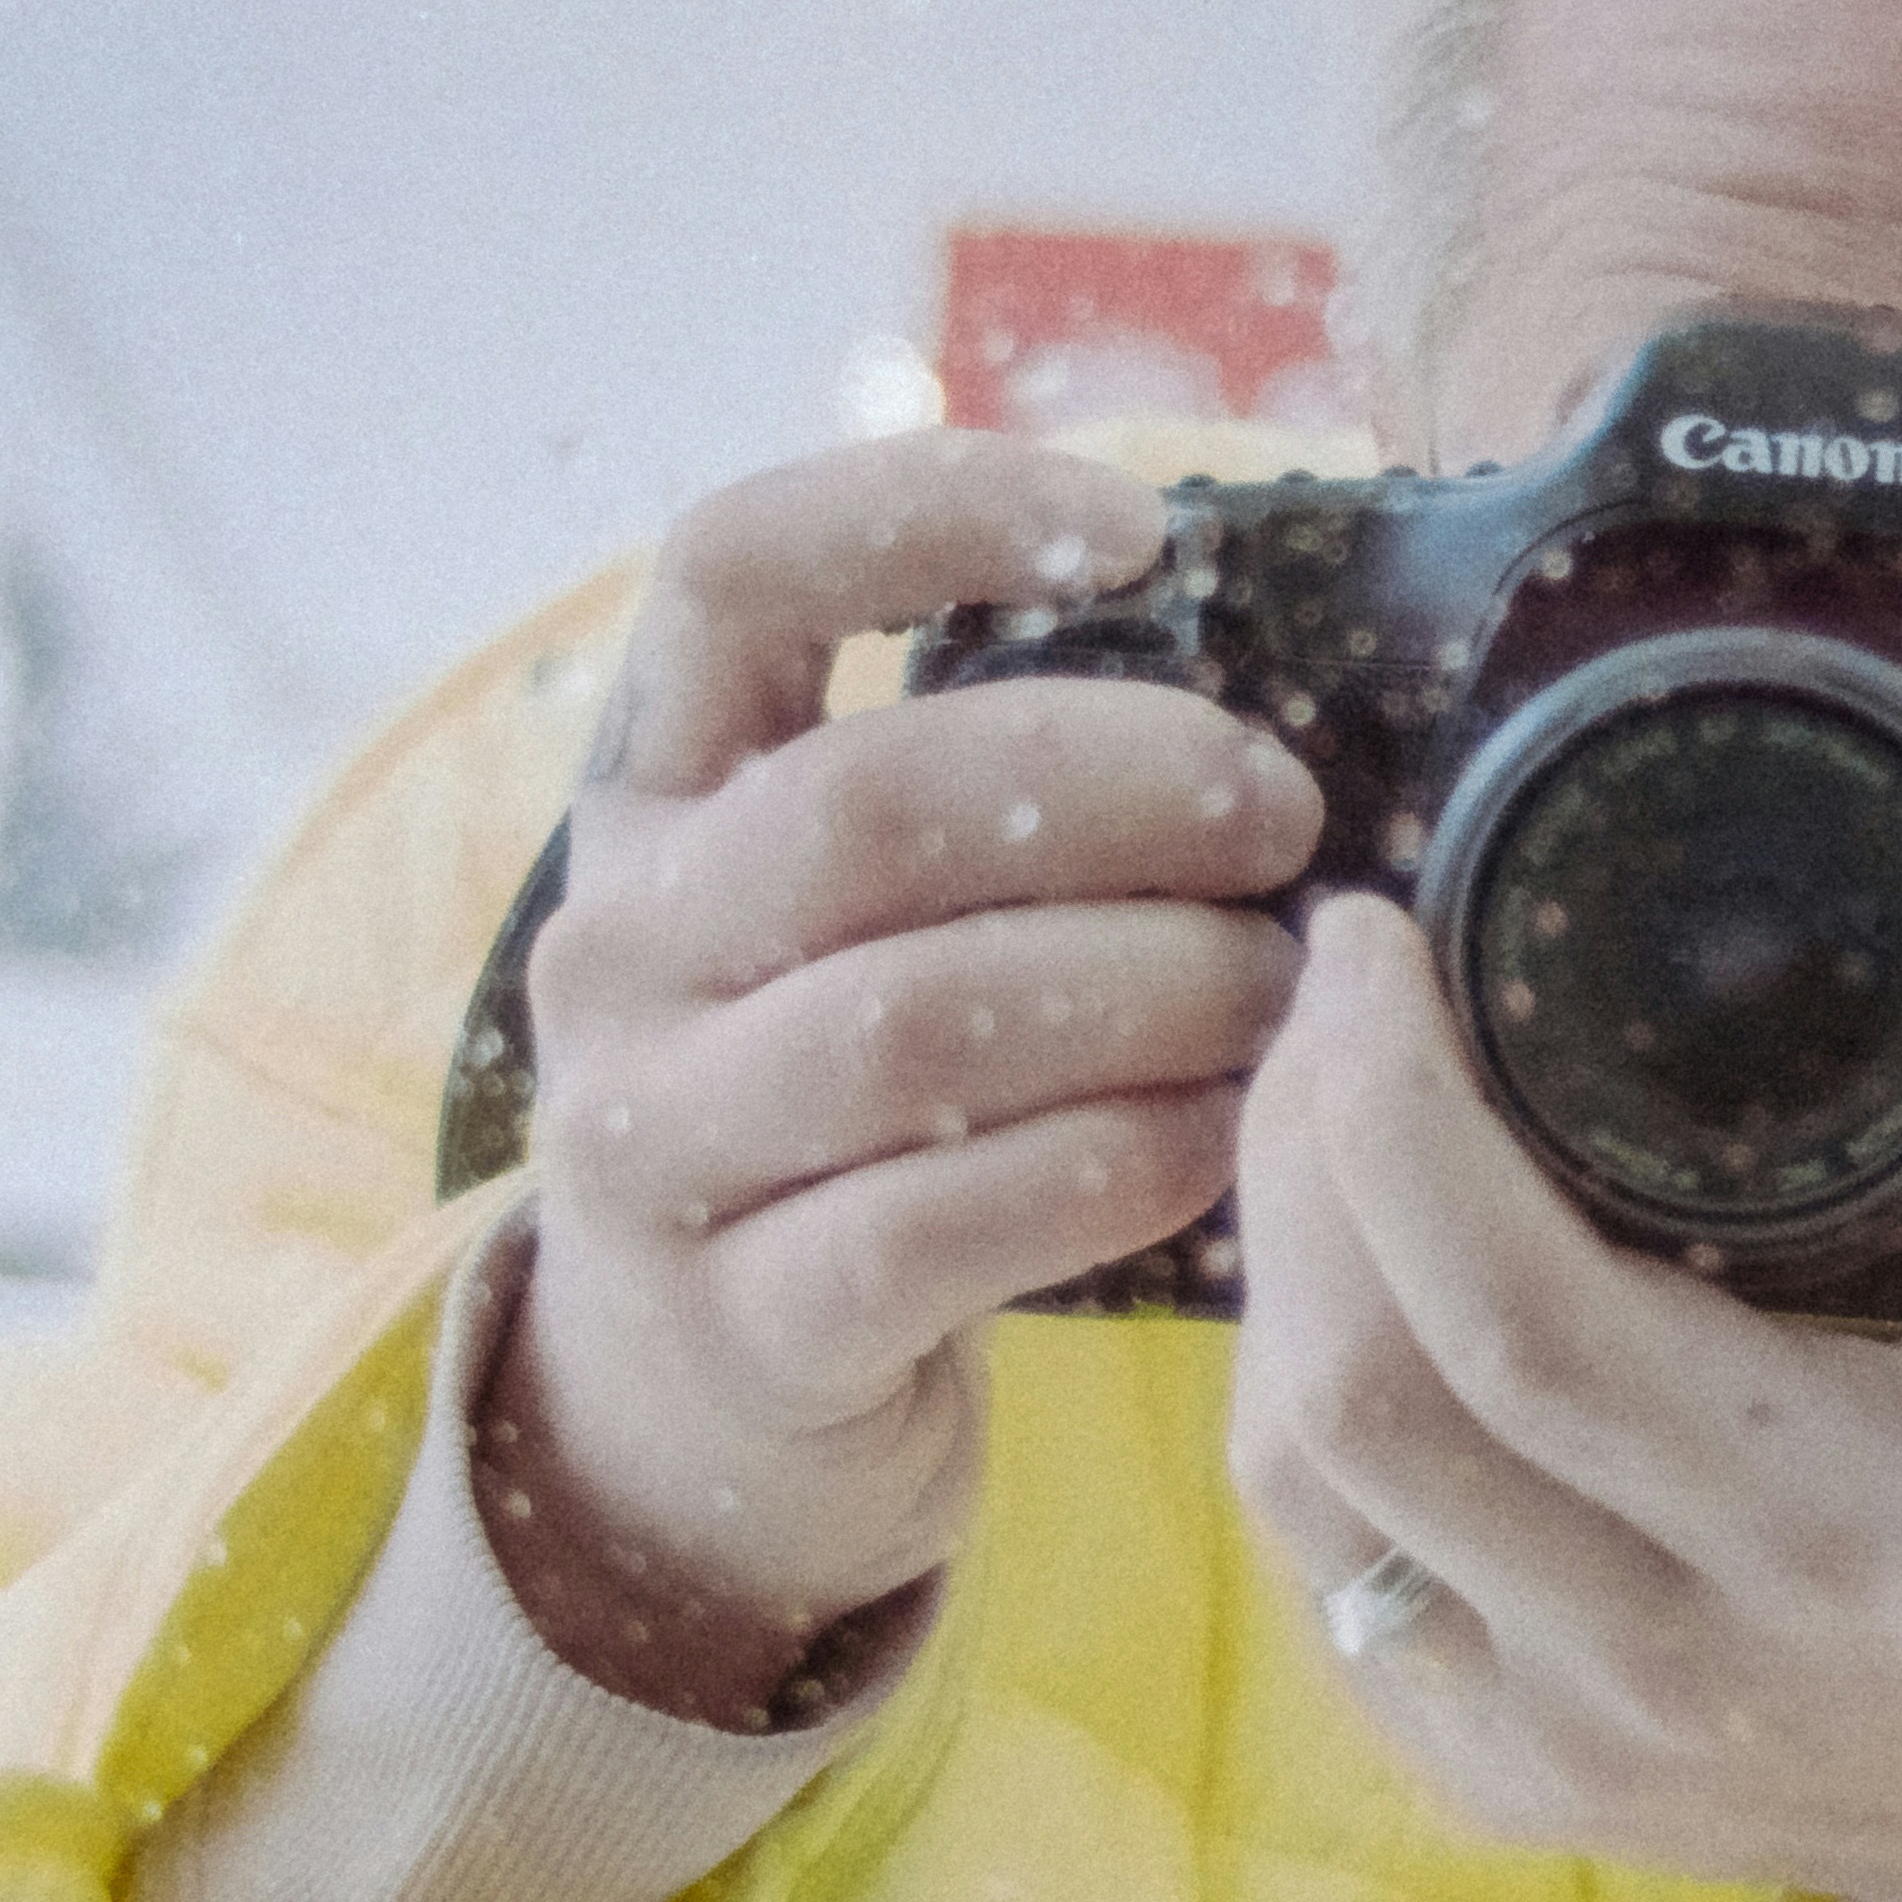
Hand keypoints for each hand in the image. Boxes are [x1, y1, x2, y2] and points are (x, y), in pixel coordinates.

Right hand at [487, 437, 1321, 1715]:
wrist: (702, 1394)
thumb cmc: (853, 1094)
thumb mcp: (854, 913)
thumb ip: (985, 794)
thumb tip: (1290, 678)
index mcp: (648, 795)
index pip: (728, 569)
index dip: (928, 507)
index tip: (1143, 532)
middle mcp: (611, 950)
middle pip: (862, 807)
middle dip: (1117, 788)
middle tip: (1286, 814)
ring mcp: (649, 1145)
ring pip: (912, 1023)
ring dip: (1145, 990)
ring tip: (1282, 990)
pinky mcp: (733, 1321)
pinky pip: (938, 1224)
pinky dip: (1109, 1165)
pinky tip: (1219, 1139)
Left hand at [1222, 899, 1901, 1901]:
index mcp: (1831, 1539)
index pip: (1521, 1322)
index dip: (1397, 1112)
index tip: (1380, 937)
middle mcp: (1659, 1662)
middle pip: (1358, 1393)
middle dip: (1301, 1150)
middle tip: (1341, 987)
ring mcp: (1553, 1739)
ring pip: (1300, 1482)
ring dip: (1277, 1268)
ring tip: (1330, 1103)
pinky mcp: (1492, 1775)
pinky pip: (1318, 1567)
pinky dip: (1296, 1393)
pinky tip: (1350, 1276)